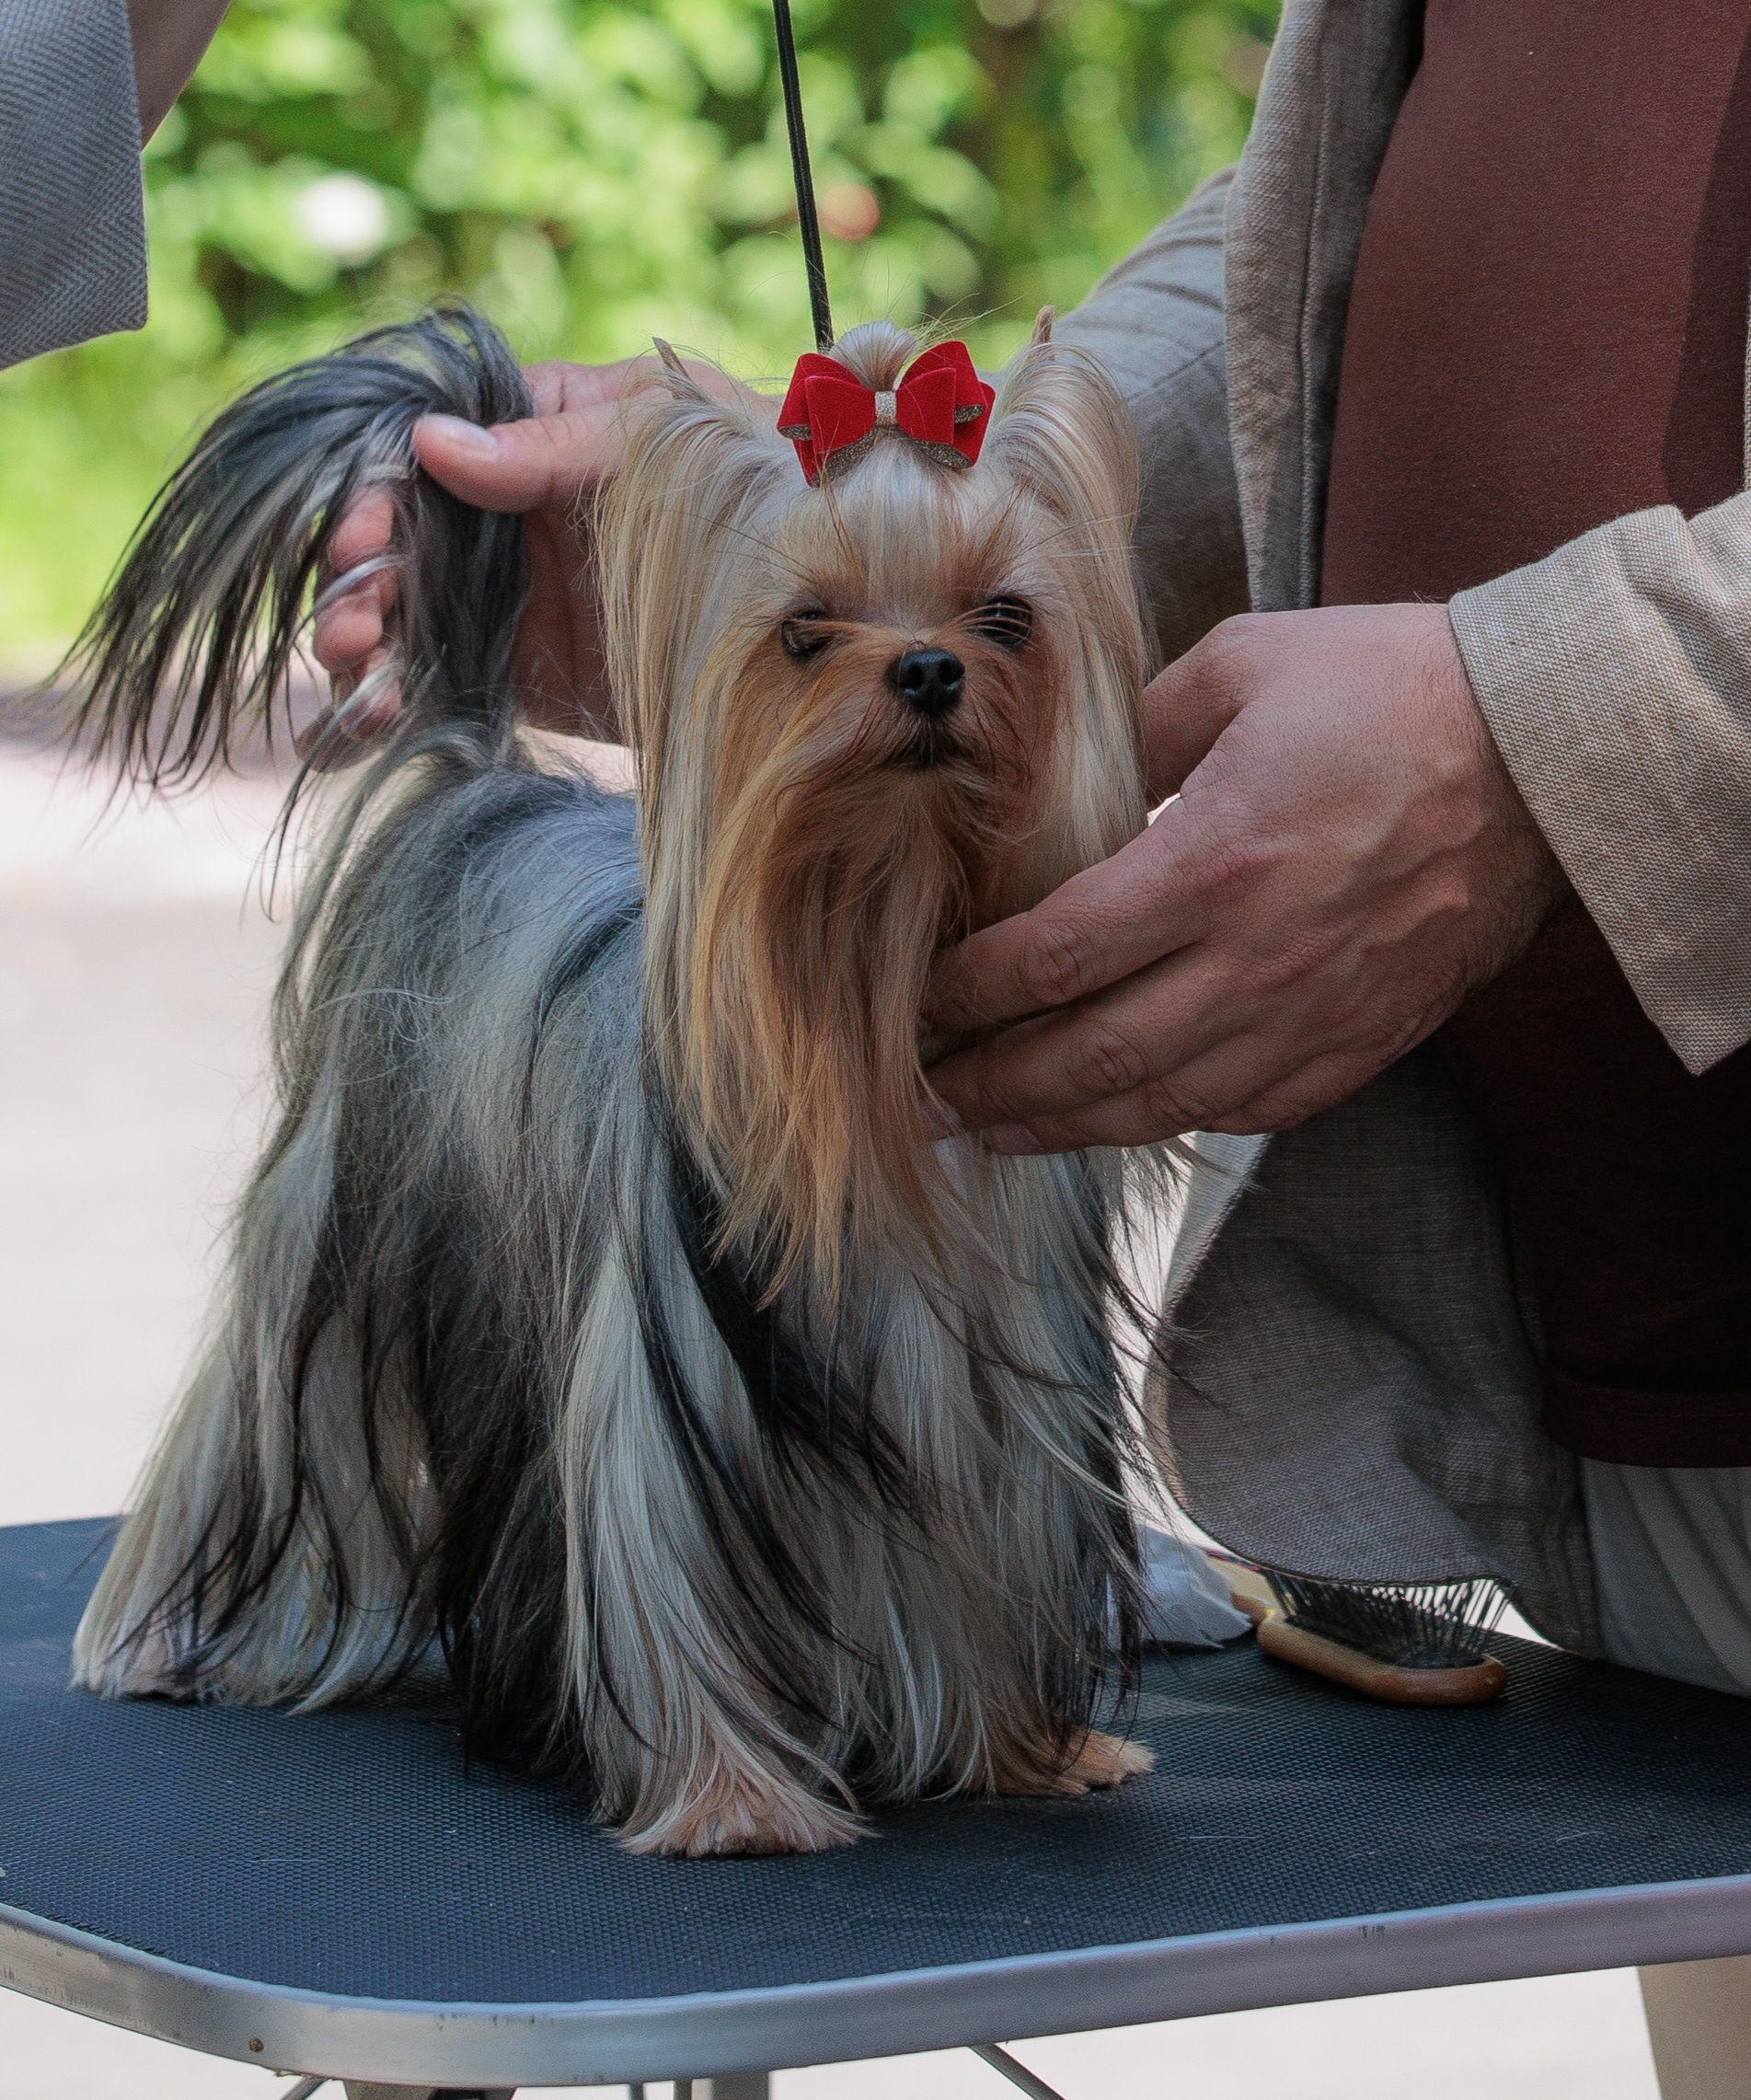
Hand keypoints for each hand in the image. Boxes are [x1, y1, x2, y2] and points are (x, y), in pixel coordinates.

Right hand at [309, 355, 762, 760]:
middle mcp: (493, 515)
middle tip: (352, 634)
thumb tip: (431, 443)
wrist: (814, 593)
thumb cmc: (746, 473)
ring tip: (364, 695)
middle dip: (356, 592)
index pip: (412, 460)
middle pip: (390, 550)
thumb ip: (548, 444)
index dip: (372, 503)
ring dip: (361, 658)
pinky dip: (385, 715)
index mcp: (517, 431)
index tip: (360, 543)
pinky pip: (435, 686)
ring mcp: (501, 597)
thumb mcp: (654, 438)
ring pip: (398, 623)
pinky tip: (343, 740)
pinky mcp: (518, 672)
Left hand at [924, 604, 1565, 1150]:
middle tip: (920, 1103)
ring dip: (1063, 1126)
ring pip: (1162, 1104)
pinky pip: (1246, 1112)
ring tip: (994, 1132)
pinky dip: (1169, 1124)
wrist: (1549, 754)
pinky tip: (1118, 1119)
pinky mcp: (1361, 1042)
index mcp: (1217, 860)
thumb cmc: (1396, 690)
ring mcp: (1313, 1013)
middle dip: (991, 1087)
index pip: (1057, 957)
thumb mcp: (1244, 666)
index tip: (918, 1009)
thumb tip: (1071, 786)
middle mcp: (1257, 958)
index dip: (971, 997)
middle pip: (1091, 1057)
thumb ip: (1139, 730)